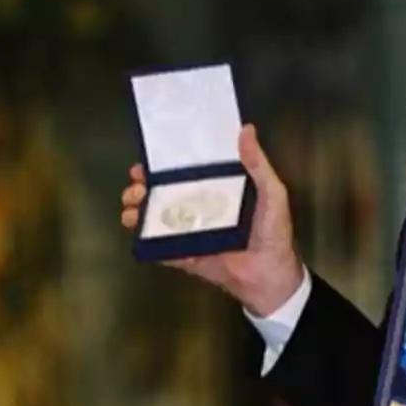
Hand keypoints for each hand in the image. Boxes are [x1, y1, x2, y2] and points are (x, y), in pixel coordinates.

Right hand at [120, 123, 303, 315]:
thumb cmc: (274, 232)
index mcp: (219, 192)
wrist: (271, 275)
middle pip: (165, 195)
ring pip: (157, 220)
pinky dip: (147, 241)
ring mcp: (192, 234)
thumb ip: (258, 164)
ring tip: (131, 208)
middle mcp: (202, 210)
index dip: (164, 167)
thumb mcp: (272, 193)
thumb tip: (247, 130)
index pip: (187, 174)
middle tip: (135, 187)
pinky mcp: (187, 256)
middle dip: (143, 189)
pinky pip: (162, 248)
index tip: (147, 162)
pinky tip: (138, 232)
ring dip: (139, 212)